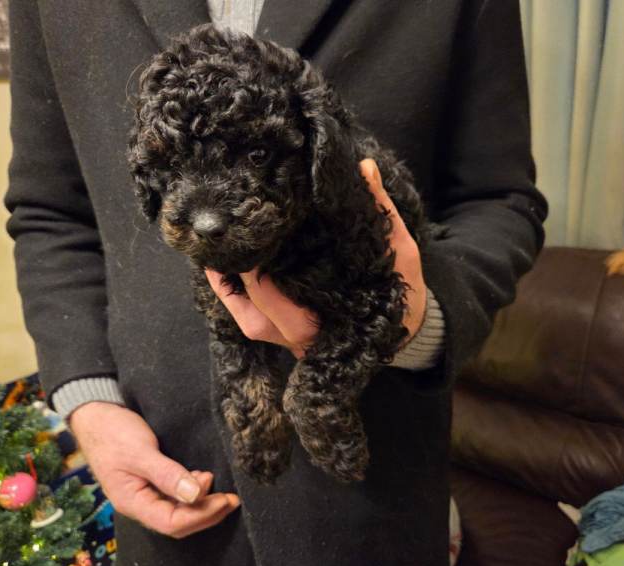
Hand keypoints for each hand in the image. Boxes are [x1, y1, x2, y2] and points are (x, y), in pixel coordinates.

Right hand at [69, 402, 239, 538]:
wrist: (96, 415)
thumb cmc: (112, 432)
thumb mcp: (141, 452)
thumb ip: (167, 474)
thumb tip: (195, 495)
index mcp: (132, 502)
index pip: (172, 523)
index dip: (201, 515)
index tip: (225, 499)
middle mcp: (140, 503)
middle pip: (178, 521)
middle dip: (207, 512)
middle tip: (232, 498)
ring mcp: (145, 493)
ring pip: (178, 509)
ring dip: (202, 502)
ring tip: (218, 484)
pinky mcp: (151, 481)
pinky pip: (175, 496)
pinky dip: (193, 490)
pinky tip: (202, 478)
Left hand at [206, 158, 426, 353]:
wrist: (407, 335)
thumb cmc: (400, 293)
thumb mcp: (399, 251)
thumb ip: (380, 211)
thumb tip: (363, 167)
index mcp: (322, 317)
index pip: (270, 288)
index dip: (254, 256)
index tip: (250, 224)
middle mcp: (298, 334)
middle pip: (249, 303)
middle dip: (233, 267)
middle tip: (225, 229)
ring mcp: (288, 340)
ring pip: (243, 316)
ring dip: (226, 283)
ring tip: (215, 248)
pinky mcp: (284, 339)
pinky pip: (249, 320)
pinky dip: (234, 296)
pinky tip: (226, 268)